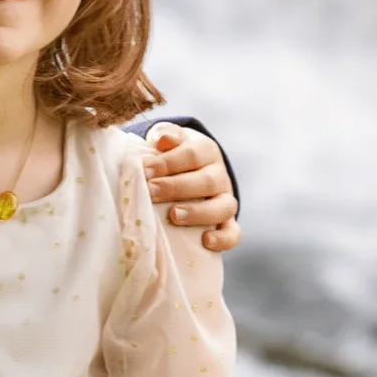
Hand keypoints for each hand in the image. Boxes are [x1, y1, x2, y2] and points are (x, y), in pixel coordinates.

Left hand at [142, 124, 240, 252]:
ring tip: (174, 216)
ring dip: (199, 213)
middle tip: (150, 192)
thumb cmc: (171, 157)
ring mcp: (225, 200)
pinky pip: (233, 233)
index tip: (144, 170)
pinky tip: (205, 242)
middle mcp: (220, 175)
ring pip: (224, 207)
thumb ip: (165, 135)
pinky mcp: (227, 223)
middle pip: (207, 181)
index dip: (168, 162)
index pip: (192, 154)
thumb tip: (162, 139)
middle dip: (176, 187)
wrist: (190, 173)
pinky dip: (223, 239)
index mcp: (207, 151)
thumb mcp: (168, 140)